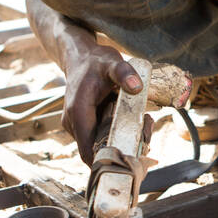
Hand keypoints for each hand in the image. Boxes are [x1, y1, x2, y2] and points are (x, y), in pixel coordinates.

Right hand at [63, 44, 142, 164]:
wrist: (80, 57)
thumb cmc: (96, 61)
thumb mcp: (112, 63)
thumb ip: (124, 73)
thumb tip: (136, 86)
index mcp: (78, 112)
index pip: (88, 151)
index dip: (107, 160)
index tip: (130, 160)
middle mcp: (73, 123)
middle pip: (94, 151)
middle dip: (119, 150)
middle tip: (144, 142)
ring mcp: (75, 125)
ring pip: (96, 146)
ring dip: (118, 143)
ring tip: (141, 129)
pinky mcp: (81, 125)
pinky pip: (96, 137)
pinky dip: (113, 135)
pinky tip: (130, 124)